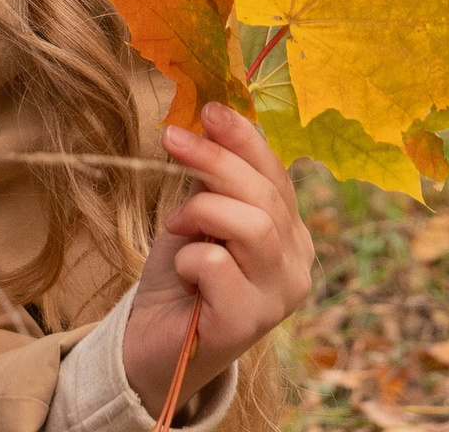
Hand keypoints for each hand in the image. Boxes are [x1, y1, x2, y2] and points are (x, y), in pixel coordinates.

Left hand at [120, 105, 313, 411]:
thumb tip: (212, 113)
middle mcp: (296, 264)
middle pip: (266, 195)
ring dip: (205, 209)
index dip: (243, 138)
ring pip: (255, 226)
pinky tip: (183, 272)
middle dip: (215, 159)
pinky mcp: (247, 324)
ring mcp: (277, 298)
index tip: (209, 108)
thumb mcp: (200, 211)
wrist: (151, 340)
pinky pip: (220, 266)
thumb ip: (215, 175)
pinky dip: (190, 257)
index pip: (277, 173)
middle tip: (171, 139)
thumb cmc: (181, 271)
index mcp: (291, 232)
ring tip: (175, 223)